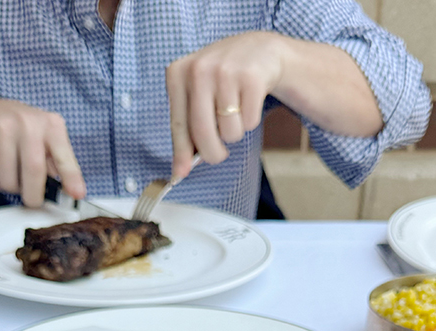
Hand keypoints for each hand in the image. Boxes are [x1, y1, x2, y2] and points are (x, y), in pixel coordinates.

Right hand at [0, 99, 85, 207]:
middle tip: (32, 199)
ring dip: (12, 189)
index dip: (71, 177)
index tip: (77, 194)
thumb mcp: (47, 140)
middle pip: (34, 171)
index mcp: (50, 125)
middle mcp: (27, 122)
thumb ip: (59, 164)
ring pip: (9, 179)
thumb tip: (73, 193)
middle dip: (33, 195)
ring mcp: (2, 127)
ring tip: (14, 177)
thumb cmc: (23, 132)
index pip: (64, 155)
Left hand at [166, 32, 285, 179]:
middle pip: (203, 134)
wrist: (258, 50)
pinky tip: (249, 100)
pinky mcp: (251, 77)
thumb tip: (180, 169)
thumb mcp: (197, 95)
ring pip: (229, 132)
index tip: (179, 174)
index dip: (181, 153)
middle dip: (213, 153)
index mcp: (178, 73)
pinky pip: (249, 122)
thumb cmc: (222, 80)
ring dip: (235, 131)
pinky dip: (251, 119)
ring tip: (235, 110)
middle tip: (219, 154)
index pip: (178, 125)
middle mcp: (199, 69)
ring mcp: (225, 71)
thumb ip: (187, 129)